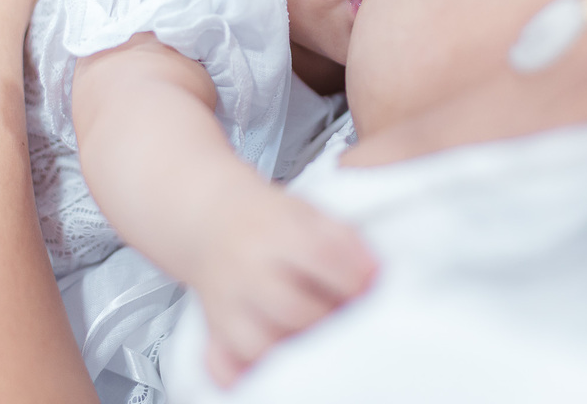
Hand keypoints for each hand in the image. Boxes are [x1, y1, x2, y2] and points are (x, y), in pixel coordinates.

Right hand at [189, 183, 376, 386]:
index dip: (353, 276)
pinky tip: (273, 365)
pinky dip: (248, 373)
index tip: (368, 287)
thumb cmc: (268, 221)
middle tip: (346, 316)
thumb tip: (375, 274)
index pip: (320, 255)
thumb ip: (344, 240)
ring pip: (260, 345)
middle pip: (294, 308)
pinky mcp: (215, 329)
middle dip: (331, 318)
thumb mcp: (308, 213)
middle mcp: (248, 269)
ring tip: (317, 339)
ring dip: (296, 349)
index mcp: (275, 232)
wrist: (212, 220)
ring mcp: (227, 303)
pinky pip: (224, 366)